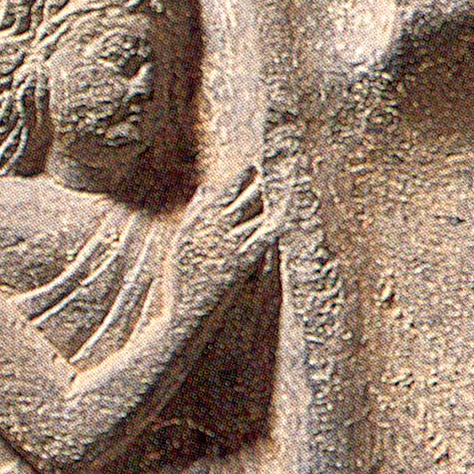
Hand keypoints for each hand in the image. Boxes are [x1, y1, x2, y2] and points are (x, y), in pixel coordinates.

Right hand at [168, 162, 274, 313]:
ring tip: (291, 184)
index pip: (228, 190)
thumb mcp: (182, 239)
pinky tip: (289, 217)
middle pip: (246, 198)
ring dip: (273, 200)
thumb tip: (206, 188)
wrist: (185, 311)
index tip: (259, 163)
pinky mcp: (241, 262)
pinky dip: (275, 227)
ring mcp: (229, 244)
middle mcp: (216, 227)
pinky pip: (263, 240)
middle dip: (264, 182)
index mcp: (201, 220)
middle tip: (283, 167)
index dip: (245, 175)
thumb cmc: (184, 277)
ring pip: (256, 214)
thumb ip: (196, 212)